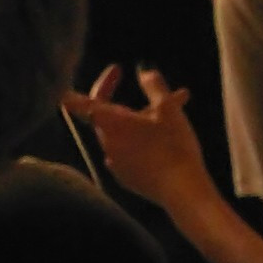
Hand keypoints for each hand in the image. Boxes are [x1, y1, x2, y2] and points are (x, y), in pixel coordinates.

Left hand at [63, 63, 208, 209]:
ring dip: (144, 123)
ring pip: (125, 135)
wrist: (182, 190)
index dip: (84, 89)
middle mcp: (107, 143)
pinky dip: (144, 143)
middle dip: (136, 105)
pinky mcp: (127, 178)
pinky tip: (168, 141)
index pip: (80, 103)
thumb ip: (154, 86)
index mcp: (111, 123)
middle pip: (111, 117)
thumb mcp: (168, 108)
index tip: (107, 73)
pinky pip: (131, 153)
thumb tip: (145, 72)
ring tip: (177, 116)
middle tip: (166, 97)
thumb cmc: (173, 146)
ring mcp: (116, 163)